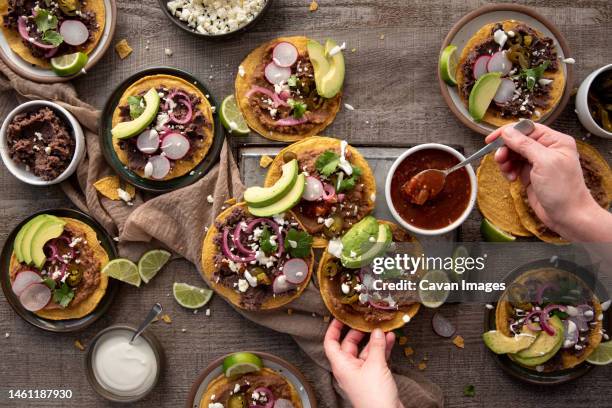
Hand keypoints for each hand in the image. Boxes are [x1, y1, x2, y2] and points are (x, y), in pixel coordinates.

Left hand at [324, 319, 402, 407]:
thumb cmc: (374, 397)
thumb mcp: (375, 366)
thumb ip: (376, 346)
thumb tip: (377, 331)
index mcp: (342, 365)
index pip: (331, 343)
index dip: (334, 329)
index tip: (340, 317)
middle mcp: (349, 368)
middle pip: (349, 345)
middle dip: (359, 332)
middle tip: (367, 321)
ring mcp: (361, 373)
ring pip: (365, 351)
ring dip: (374, 341)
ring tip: (383, 328)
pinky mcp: (372, 378)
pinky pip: (374, 359)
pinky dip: (381, 349)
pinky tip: (389, 340)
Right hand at [485, 123, 600, 239]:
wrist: (567, 216)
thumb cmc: (563, 189)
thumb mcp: (543, 162)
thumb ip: (524, 144)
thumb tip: (507, 132)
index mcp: (555, 141)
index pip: (527, 129)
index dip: (508, 132)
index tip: (492, 139)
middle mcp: (546, 149)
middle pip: (517, 141)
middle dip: (506, 149)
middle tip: (500, 159)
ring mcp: (537, 163)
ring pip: (513, 154)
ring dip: (506, 161)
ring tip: (507, 171)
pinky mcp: (530, 175)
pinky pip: (513, 167)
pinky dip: (508, 171)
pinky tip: (511, 179)